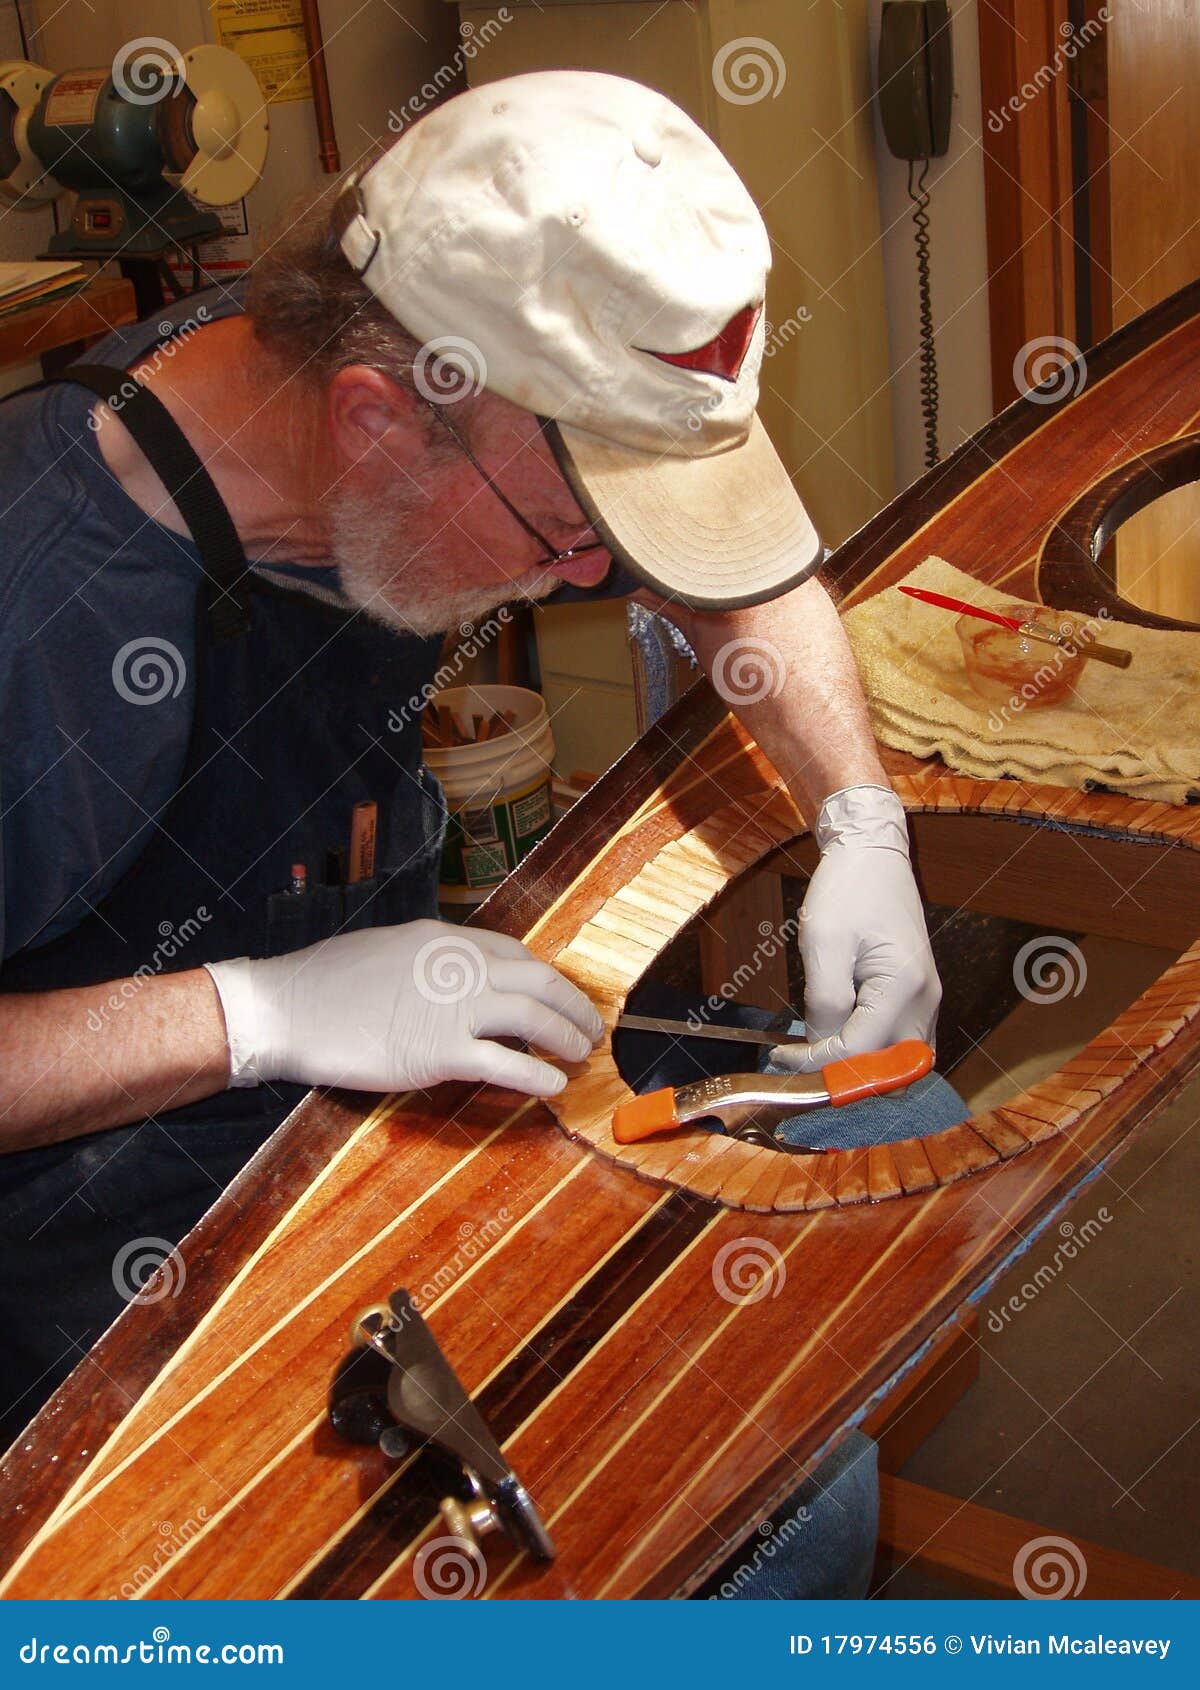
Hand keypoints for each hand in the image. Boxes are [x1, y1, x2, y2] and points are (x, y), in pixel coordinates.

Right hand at [204, 920, 603, 1095]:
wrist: (287, 1008)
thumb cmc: (326, 984)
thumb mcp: (388, 952)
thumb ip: (429, 966)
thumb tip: (457, 985)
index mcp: (443, 939)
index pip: (513, 951)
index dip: (543, 975)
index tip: (555, 992)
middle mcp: (458, 966)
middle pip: (537, 979)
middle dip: (571, 1003)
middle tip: (591, 1024)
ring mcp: (452, 1008)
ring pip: (532, 1016)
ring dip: (566, 1035)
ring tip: (582, 1052)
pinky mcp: (439, 1051)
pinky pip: (506, 1063)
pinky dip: (538, 1075)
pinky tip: (555, 1086)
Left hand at [771, 786, 940, 1072]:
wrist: (874, 853)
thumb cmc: (848, 889)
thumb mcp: (823, 942)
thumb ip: (824, 1001)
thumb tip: (821, 1048)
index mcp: (903, 985)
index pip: (861, 1052)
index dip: (818, 1065)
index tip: (781, 1059)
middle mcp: (925, 1000)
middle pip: (891, 1072)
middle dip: (844, 1078)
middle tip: (799, 1068)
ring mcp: (927, 1000)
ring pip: (900, 1064)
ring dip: (859, 1070)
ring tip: (814, 1057)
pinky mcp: (918, 997)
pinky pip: (900, 1043)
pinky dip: (871, 1053)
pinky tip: (836, 1040)